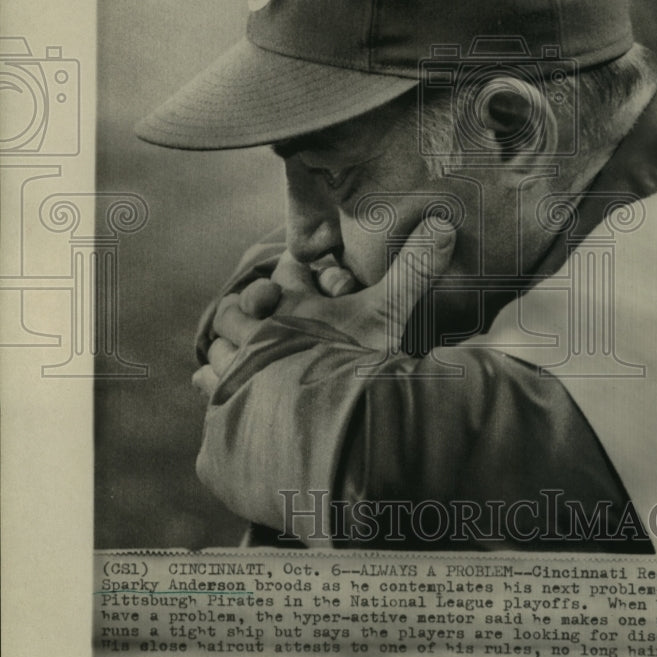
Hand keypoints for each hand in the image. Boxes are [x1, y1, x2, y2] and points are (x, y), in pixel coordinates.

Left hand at [192, 220, 455, 398]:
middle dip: (247, 314)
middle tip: (266, 324)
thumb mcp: (388, 312)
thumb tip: (445, 225)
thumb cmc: (358, 363)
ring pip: (216, 355)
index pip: (270, 279)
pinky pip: (211, 396)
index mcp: (285, 306)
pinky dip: (218, 393)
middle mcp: (254, 335)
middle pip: (233, 312)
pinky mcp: (230, 415)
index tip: (290, 290)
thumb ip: (414, 269)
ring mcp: (238, 375)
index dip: (282, 281)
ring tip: (244, 362)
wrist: (338, 431)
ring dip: (228, 354)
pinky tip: (232, 399)